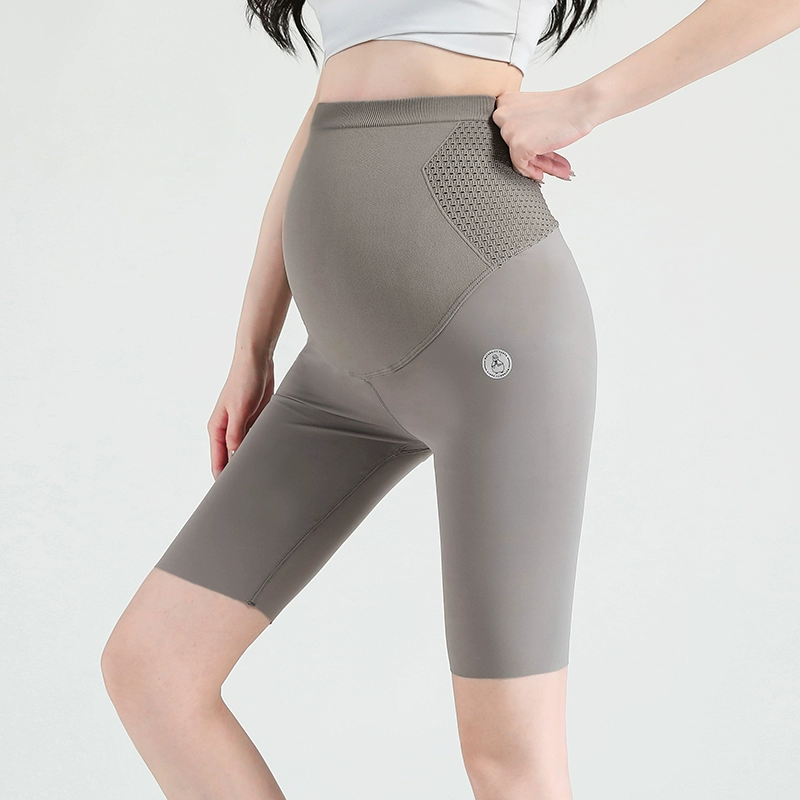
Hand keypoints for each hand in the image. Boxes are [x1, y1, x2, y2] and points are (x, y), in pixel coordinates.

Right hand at [207, 354, 274, 479]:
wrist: (257, 361)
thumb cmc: (243, 381)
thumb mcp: (240, 409)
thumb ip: (236, 433)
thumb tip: (235, 455)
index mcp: (217, 429)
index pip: (218, 461)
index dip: (223, 478)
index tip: (231, 495)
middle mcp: (228, 430)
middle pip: (231, 459)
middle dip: (239, 472)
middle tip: (252, 491)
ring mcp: (242, 426)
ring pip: (246, 451)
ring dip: (253, 460)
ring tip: (263, 478)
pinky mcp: (256, 421)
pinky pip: (258, 440)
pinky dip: (262, 448)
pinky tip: (271, 458)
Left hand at [492, 86, 596, 181]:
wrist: (583, 106)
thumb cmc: (564, 108)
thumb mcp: (535, 115)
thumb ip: (523, 129)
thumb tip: (520, 150)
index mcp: (505, 101)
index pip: (509, 132)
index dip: (525, 144)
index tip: (536, 153)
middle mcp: (502, 114)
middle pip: (512, 145)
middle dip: (533, 156)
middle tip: (547, 163)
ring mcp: (509, 130)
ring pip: (517, 156)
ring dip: (537, 165)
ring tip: (553, 170)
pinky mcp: (518, 144)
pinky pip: (520, 166)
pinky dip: (532, 172)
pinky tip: (543, 173)